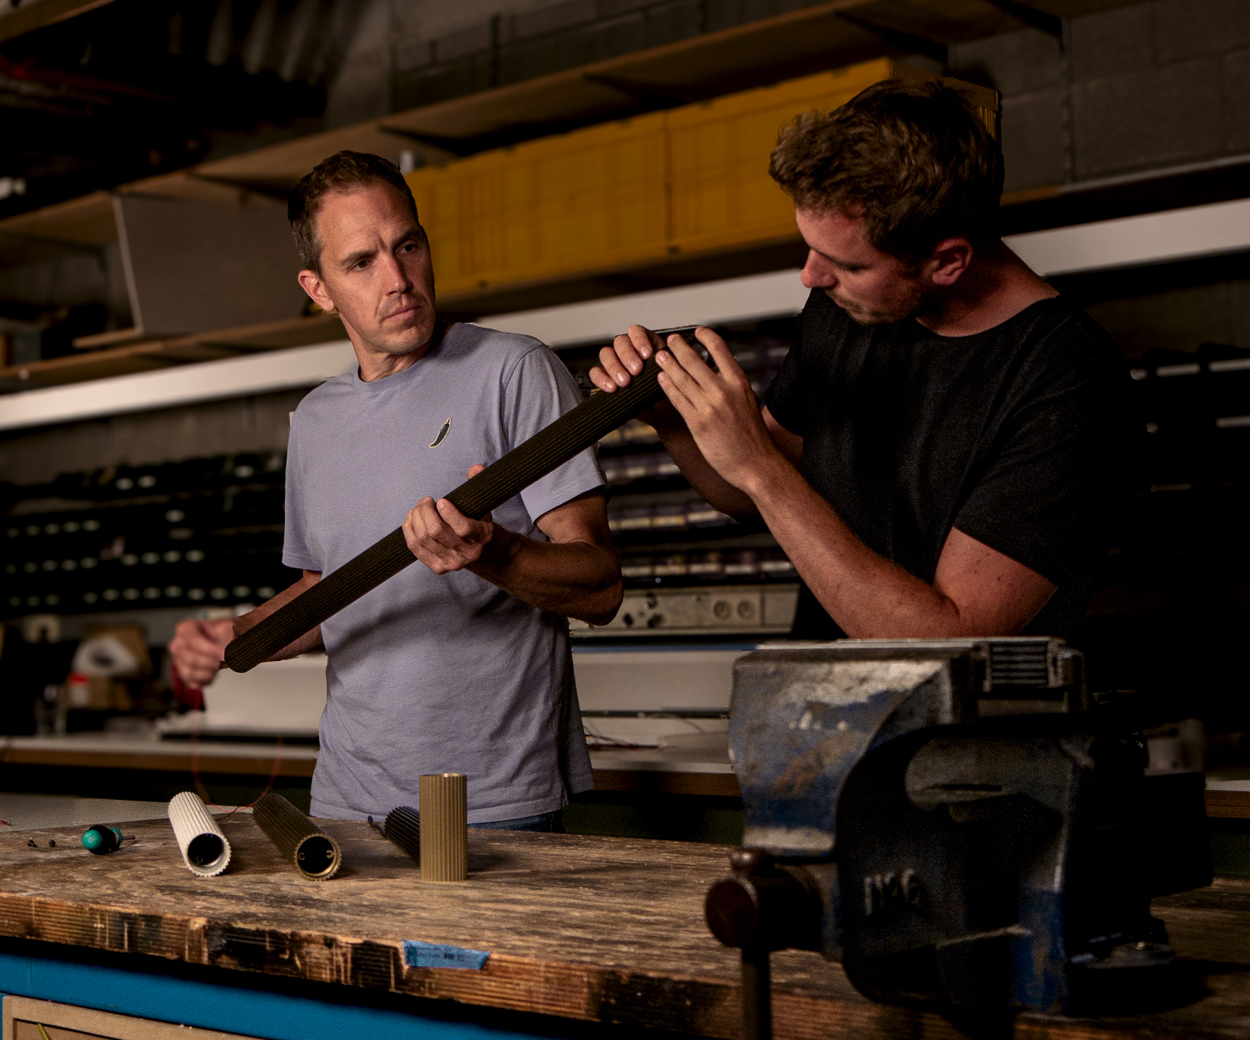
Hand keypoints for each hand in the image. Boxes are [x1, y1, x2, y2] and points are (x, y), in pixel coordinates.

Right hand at [167, 618, 234, 686]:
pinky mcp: (185, 674)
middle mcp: (178, 644)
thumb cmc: (225, 632)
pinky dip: (206, 680)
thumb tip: (226, 652)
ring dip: (209, 672)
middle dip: (210, 662)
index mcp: (186, 629)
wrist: (226, 641)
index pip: (194, 641)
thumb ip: (230, 636)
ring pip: (189, 672)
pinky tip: (214, 672)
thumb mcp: (230, 627)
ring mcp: (179, 660)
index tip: (225, 654)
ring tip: (220, 665)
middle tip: (225, 661)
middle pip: (189, 658)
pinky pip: (193, 683)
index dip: (211, 650)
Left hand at [403, 464, 499, 573]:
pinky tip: (411, 519)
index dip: (449, 513)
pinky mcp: (437, 567)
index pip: (463, 528)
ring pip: (423, 538)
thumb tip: (476, 467)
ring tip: (418, 507)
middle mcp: (467, 554)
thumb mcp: (482, 504)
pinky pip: (415, 548)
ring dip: (416, 518)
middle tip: (426, 501)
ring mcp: (451, 563)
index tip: (441, 500)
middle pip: (437, 532)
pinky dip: (409, 530)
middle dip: (425, 511)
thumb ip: (478, 484)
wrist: (479, 550)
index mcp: (481, 537)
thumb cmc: (477, 522)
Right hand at [588, 325, 680, 429]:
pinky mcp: (604, 376)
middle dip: (628, 356)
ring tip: (625, 382)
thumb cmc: (665, 389)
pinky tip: (612, 388)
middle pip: (620, 342)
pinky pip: (596, 372)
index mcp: (645, 343)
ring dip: (614, 367)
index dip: (640, 340)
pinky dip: (601, 379)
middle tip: (637, 370)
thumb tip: (662, 362)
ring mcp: (614, 361)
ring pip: (606, 354)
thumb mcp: (670, 376)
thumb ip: (665, 367)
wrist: (660, 411)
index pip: (636, 331)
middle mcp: (628, 349)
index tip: (647, 354)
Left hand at [651, 327, 780, 492]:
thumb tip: (717, 373)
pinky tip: (661, 379)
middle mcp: (723, 391)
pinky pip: (677, 399)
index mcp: (739, 382)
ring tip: (660, 356)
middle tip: (671, 340)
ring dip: (668, 364)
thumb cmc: (752, 436)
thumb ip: (732, 386)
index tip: (697, 331)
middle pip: (695, 361)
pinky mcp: (697, 422)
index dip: (706, 337)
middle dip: (679, 347)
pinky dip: (667, 386)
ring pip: (682, 378)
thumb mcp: (748, 402)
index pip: (721, 349)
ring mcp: (709, 406)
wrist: (755, 463)